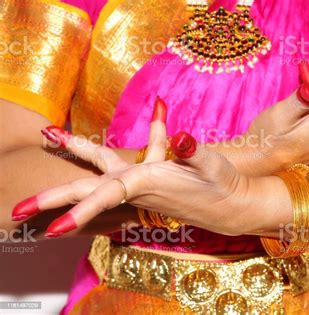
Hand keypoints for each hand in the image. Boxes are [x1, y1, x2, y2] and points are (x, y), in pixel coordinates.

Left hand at [12, 110, 261, 236]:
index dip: (79, 209)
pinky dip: (137, 141)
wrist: (232, 204)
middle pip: (87, 191)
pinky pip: (130, 160)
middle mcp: (138, 185)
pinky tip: (159, 110)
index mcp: (148, 182)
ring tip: (52, 133)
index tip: (50, 229)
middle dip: (55, 199)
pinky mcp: (149, 178)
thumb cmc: (222, 187)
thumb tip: (179, 136)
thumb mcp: (211, 166)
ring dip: (78, 150)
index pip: (106, 194)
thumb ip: (192, 151)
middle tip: (17, 212)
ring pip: (101, 168)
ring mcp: (141, 182)